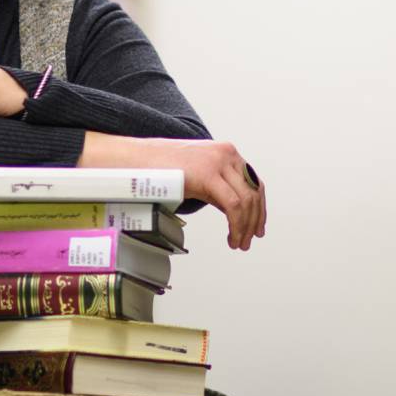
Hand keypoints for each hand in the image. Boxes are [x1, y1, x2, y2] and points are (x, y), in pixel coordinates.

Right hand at [80, 132, 267, 249]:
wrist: (137, 159)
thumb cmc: (159, 168)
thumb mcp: (196, 174)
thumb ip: (216, 185)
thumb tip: (231, 207)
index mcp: (225, 152)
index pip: (254, 182)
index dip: (259, 207)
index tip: (257, 226)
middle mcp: (227, 154)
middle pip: (254, 192)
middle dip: (254, 220)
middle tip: (248, 240)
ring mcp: (219, 162)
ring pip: (247, 201)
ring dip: (245, 227)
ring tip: (239, 243)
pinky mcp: (209, 174)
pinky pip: (234, 206)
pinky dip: (237, 226)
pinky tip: (231, 237)